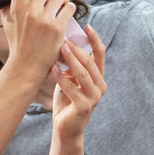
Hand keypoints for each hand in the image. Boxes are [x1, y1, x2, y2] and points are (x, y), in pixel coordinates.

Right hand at [0, 0, 75, 79]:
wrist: (27, 66)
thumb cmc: (18, 42)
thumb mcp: (8, 20)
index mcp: (16, 6)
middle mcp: (30, 10)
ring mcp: (44, 19)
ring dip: (63, 0)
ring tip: (59, 8)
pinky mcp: (57, 28)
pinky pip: (69, 7)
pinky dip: (69, 9)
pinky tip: (64, 16)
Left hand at [51, 25, 106, 139]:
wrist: (65, 128)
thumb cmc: (67, 101)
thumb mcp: (70, 80)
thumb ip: (71, 66)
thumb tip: (64, 44)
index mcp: (99, 78)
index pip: (100, 55)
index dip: (95, 40)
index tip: (87, 26)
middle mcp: (100, 87)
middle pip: (90, 62)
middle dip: (78, 49)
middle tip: (64, 38)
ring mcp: (94, 98)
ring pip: (83, 74)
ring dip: (71, 60)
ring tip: (60, 48)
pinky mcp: (83, 107)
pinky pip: (72, 88)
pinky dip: (61, 77)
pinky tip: (53, 68)